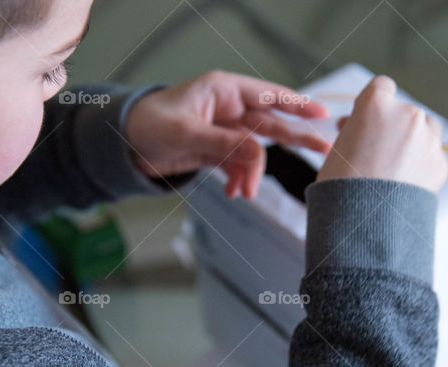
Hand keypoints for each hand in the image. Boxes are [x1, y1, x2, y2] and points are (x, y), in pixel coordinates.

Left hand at [124, 70, 332, 198]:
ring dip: (254, 174)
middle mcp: (229, 109)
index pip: (269, 95)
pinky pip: (240, 166)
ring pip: (255, 152)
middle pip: (272, 123)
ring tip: (247, 194)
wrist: (122, 147)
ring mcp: (224, 132)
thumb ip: (225, 145)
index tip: (322, 114)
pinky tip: (237, 193)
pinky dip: (240, 180)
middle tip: (324, 149)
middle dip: (296, 138)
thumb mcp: (185, 133)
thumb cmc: (146, 124)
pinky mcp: (217, 152)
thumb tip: (259, 156)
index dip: (297, 104)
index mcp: (224, 91)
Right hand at [317, 76, 447, 193]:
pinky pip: (431, 156)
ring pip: (424, 130)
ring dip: (412, 142)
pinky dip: (420, 166)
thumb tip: (364, 130)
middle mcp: (407, 114)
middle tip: (376, 151)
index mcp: (377, 104)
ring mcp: (428, 138)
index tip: (367, 120)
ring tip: (393, 168)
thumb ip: (357, 129)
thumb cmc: (342, 188)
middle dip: (393, 127)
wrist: (365, 224)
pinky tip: (403, 183)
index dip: (373, 104)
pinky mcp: (440, 163)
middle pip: (404, 111)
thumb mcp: (339, 147)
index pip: (382, 86)